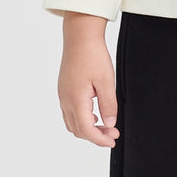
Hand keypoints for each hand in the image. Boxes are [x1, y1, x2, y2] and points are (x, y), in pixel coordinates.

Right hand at [57, 12, 119, 147]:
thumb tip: (109, 124)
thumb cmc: (93, 56)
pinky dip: (81, 119)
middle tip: (113, 133)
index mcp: (75, 99)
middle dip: (95, 135)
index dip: (100, 139)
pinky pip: (70, 112)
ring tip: (105, 125)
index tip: (113, 140)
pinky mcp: (64, 89)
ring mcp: (62, 95)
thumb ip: (108, 105)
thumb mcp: (106, 81)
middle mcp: (65, 100)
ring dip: (87, 128)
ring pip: (72, 122)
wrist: (80, 36)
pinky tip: (94, 113)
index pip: (86, 130)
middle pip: (78, 129)